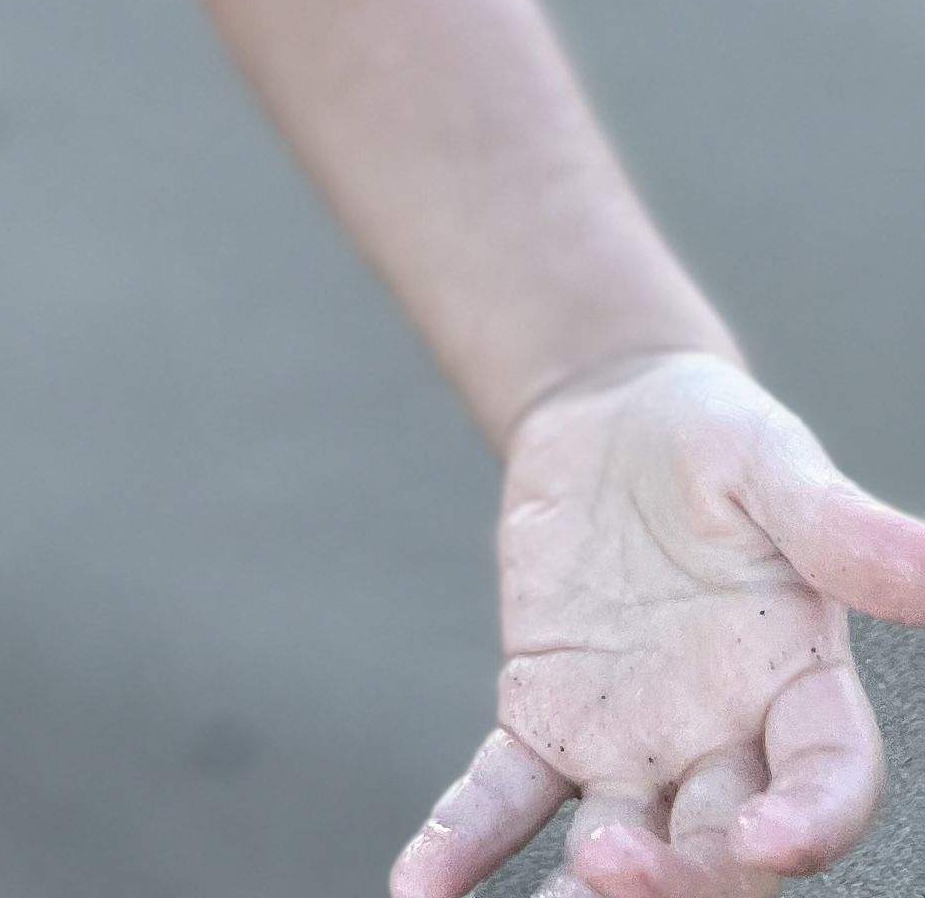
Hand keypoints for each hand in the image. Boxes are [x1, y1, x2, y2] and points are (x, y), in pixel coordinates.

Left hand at [396, 356, 924, 897]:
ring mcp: (630, 741)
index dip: (809, 822)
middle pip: (720, 842)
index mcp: (799, 685)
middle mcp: (723, 738)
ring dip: (591, 884)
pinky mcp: (543, 716)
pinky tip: (421, 887)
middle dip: (684, 875)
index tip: (767, 837)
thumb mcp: (772, 462)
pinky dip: (465, 841)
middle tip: (622, 870)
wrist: (612, 413)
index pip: (827, 780)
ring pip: (619, 840)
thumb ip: (841, 529)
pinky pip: (505, 793)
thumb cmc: (714, 438)